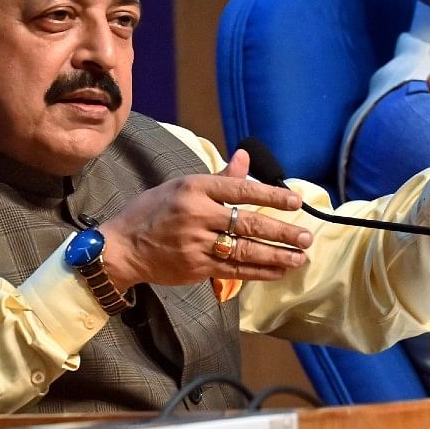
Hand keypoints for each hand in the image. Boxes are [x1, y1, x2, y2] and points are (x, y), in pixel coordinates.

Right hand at [98, 149, 313, 290]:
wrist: (123, 247)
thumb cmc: (153, 211)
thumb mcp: (182, 185)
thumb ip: (220, 177)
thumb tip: (246, 157)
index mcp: (195, 188)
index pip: (241, 189)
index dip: (271, 195)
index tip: (295, 201)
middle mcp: (197, 215)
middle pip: (248, 223)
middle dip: (282, 231)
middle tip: (306, 237)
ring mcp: (197, 243)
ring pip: (245, 250)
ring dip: (276, 255)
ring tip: (300, 257)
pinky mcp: (196, 267)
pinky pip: (234, 271)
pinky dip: (259, 271)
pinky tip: (278, 271)